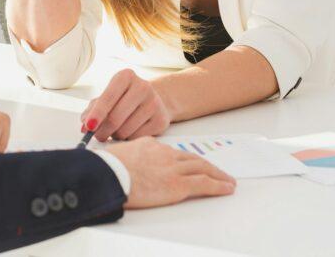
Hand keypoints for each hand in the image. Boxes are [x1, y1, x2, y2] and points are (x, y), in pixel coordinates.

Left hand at [81, 69, 171, 140]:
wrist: (154, 99)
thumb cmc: (125, 98)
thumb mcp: (109, 96)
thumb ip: (93, 108)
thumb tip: (84, 124)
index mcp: (126, 76)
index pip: (108, 98)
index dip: (97, 114)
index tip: (89, 126)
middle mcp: (142, 87)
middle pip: (115, 118)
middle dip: (102, 131)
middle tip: (97, 135)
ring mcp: (154, 103)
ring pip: (125, 131)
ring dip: (115, 135)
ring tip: (117, 129)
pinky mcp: (161, 120)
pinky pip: (137, 138)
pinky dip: (128, 139)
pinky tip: (130, 131)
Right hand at [109, 137, 235, 208]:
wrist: (108, 175)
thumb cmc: (106, 169)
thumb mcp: (115, 156)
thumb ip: (125, 158)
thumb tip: (121, 165)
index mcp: (148, 146)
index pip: (171, 152)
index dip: (184, 159)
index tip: (190, 164)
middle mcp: (164, 154)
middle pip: (191, 158)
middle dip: (207, 165)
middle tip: (218, 171)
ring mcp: (172, 168)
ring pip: (202, 168)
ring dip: (218, 174)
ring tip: (227, 180)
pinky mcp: (178, 184)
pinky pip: (205, 184)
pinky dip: (219, 186)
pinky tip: (227, 188)